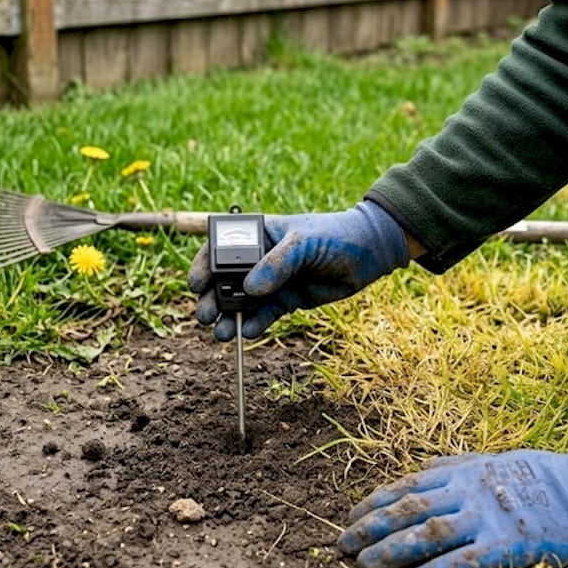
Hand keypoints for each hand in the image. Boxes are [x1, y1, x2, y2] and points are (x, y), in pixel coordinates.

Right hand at [187, 200, 409, 340]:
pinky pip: (265, 314)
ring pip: (243, 301)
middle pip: (225, 279)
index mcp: (258, 234)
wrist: (369, 252)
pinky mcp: (287, 299)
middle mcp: (260, 258)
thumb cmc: (335, 234)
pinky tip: (248, 332)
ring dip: (229, 317)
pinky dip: (255, 324)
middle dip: (212, 298)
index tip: (198, 284)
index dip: (204, 266)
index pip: (220, 248)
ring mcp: (273, 280)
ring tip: (220, 333)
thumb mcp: (304, 242)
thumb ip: (277, 264)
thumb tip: (249, 289)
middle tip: (204, 316)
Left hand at [338, 450, 567, 567]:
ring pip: (429, 533)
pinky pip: (465, 560)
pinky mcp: (511, 544)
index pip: (408, 485)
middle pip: (409, 509)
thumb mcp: (496, 460)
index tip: (351, 516)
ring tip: (365, 565)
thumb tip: (423, 470)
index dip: (375, 502)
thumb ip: (458, 466)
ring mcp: (489, 517)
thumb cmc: (546, 476)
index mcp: (465, 473)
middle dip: (372, 527)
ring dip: (393, 550)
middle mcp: (470, 492)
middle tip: (343, 545)